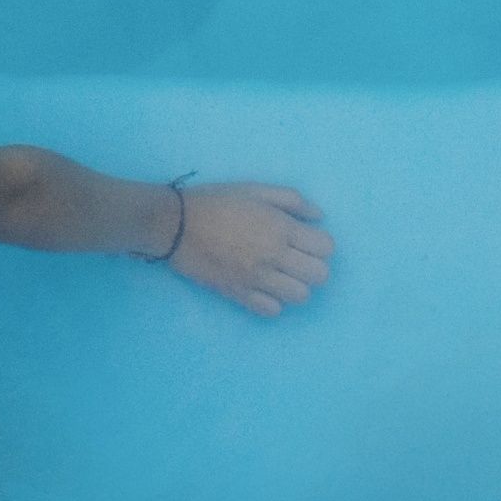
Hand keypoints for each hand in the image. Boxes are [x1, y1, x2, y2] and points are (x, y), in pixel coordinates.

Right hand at [166, 183, 332, 317]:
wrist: (174, 224)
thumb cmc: (215, 202)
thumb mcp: (254, 189)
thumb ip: (291, 200)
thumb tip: (319, 217)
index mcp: (281, 227)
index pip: (326, 247)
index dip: (319, 244)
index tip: (304, 240)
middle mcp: (275, 255)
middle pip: (320, 275)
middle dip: (313, 266)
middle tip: (294, 259)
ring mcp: (257, 278)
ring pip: (300, 296)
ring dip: (295, 286)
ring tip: (279, 276)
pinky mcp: (239, 294)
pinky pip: (272, 310)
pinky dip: (272, 302)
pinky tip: (262, 288)